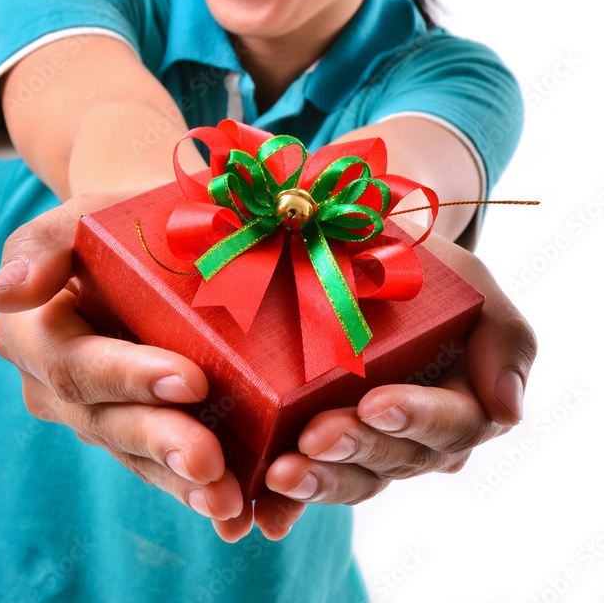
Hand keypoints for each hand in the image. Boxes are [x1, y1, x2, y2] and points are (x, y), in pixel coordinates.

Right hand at [0, 190, 243, 532]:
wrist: (152, 238)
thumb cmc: (117, 220)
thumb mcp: (81, 215)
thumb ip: (42, 245)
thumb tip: (3, 293)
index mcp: (35, 332)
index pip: (75, 363)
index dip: (127, 376)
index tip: (189, 379)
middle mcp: (57, 384)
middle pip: (105, 421)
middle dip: (159, 442)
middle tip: (210, 461)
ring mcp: (97, 412)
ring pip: (134, 455)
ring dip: (179, 482)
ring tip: (228, 501)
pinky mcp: (136, 430)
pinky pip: (159, 465)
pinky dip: (195, 489)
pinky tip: (234, 511)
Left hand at [210, 224, 537, 541]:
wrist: (375, 257)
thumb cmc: (430, 271)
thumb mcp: (472, 283)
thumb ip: (503, 336)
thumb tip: (507, 409)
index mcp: (466, 402)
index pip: (449, 423)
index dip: (413, 418)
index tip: (374, 404)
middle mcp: (423, 438)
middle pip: (396, 458)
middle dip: (353, 448)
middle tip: (312, 438)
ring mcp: (375, 449)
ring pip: (355, 479)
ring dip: (318, 481)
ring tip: (280, 473)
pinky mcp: (330, 450)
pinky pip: (315, 482)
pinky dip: (289, 505)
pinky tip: (265, 514)